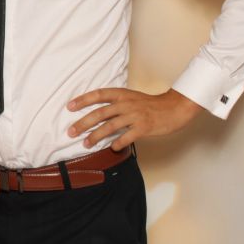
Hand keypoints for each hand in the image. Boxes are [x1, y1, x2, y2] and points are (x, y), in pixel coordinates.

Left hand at [67, 88, 201, 150]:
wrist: (173, 108)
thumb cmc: (150, 104)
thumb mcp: (130, 97)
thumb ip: (115, 103)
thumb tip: (96, 113)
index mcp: (122, 94)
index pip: (98, 95)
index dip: (83, 100)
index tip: (69, 107)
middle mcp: (126, 103)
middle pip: (100, 113)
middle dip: (83, 123)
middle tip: (71, 132)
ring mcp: (135, 116)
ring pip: (110, 127)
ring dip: (96, 136)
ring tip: (86, 144)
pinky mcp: (143, 127)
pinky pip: (127, 137)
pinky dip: (117, 144)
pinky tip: (112, 149)